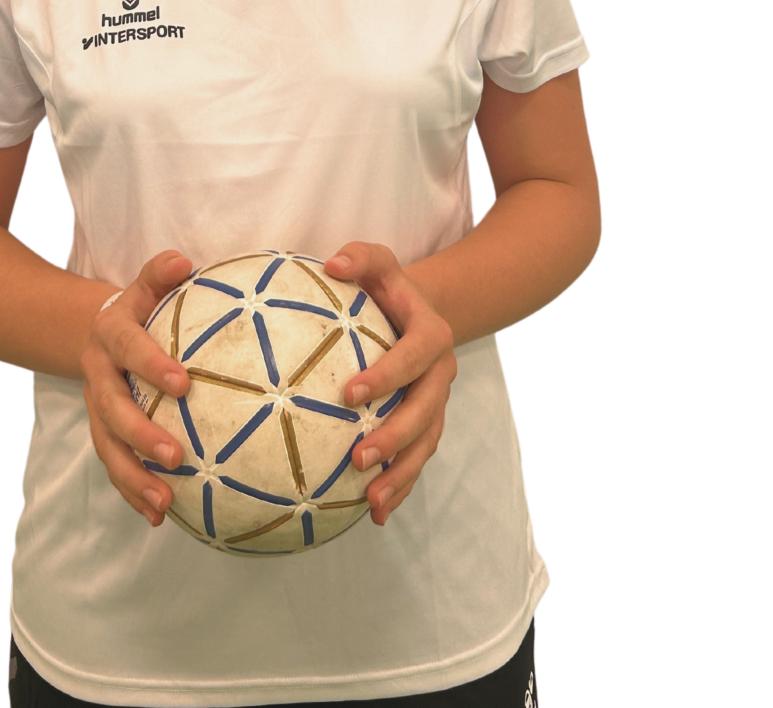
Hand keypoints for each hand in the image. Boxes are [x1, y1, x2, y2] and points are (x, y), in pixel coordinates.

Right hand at [80, 250, 193, 526]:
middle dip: (141, 435)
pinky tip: (159, 517)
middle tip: (175, 456)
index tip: (184, 384)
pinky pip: (114, 466)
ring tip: (164, 503)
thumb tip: (183, 260)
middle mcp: (99, 375)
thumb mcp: (146, 286)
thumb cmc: (141, 308)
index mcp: (112, 334)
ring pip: (108, 447)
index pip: (131, 349)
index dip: (153, 365)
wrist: (98, 332)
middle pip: (112, 409)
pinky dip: (132, 493)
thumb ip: (161, 273)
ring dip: (134, 477)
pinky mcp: (103, 433)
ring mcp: (96, 409)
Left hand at [325, 242, 456, 525]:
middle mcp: (440, 374)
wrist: (420, 310)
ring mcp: (436, 404)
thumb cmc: (387, 287)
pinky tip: (373, 514)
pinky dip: (400, 488)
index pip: (413, 357)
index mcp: (431, 335)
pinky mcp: (427, 425)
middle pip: (424, 412)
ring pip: (425, 444)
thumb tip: (332, 264)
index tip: (349, 393)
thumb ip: (360, 257)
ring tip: (370, 501)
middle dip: (394, 438)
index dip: (387, 376)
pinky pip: (417, 459)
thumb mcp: (379, 263)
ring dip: (401, 474)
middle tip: (358, 458)